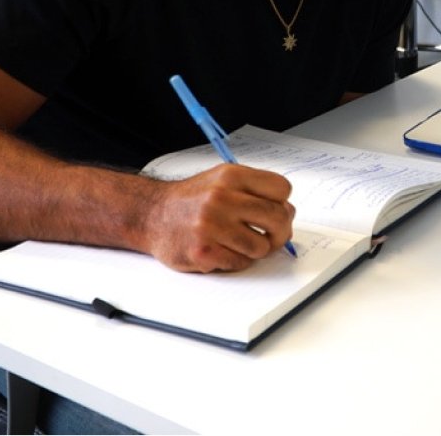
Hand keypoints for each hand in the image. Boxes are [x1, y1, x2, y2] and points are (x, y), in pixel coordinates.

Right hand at [142, 163, 294, 272]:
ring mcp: (211, 226)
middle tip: (272, 236)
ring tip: (240, 243)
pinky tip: (222, 249)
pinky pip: (240, 263)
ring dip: (256, 249)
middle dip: (280, 232)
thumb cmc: (192, 199)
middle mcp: (221, 198)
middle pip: (278, 218)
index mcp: (231, 176)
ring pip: (262, 247)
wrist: (152, 215)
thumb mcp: (223, 180)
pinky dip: (236, 261)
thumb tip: (289, 213)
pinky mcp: (203, 251)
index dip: (283, 202)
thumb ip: (256, 192)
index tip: (275, 209)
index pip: (281, 189)